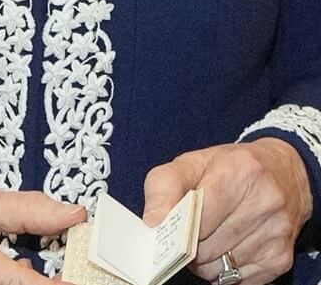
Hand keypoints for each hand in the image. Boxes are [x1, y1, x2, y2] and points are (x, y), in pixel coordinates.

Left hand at [143, 139, 311, 284]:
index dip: (178, 226)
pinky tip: (224, 249)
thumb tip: (153, 222)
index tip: (167, 229)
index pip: (200, 213)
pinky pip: (239, 280)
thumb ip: (164, 187)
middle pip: (208, 245)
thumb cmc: (230, 167)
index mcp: (240, 171)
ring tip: (204, 240)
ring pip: (222, 266)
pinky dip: (224, 270)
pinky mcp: (281, 258)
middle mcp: (265, 202)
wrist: (283, 173)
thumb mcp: (191, 163)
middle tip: (184, 234)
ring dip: (204, 261)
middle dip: (188, 245)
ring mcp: (276, 233)